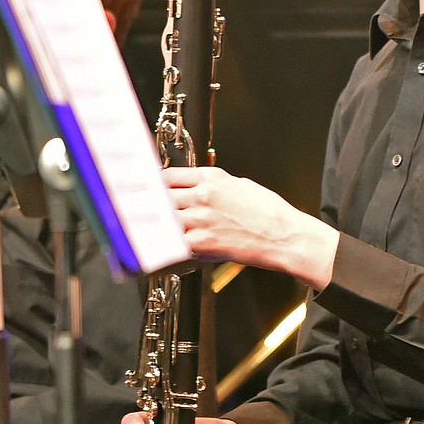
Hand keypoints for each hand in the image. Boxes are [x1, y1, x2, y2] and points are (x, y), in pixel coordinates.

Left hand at [164, 166, 337, 290]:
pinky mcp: (203, 242)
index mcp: (211, 178)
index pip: (168, 176)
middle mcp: (203, 195)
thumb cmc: (268, 212)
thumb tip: (195, 189)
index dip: (153, 184)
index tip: (147, 189)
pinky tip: (162, 248)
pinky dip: (166, 246)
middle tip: (140, 210)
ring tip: (147, 230)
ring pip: (163, 220)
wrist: (283, 235)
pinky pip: (173, 243)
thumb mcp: (239, 185)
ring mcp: (201, 218)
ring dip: (155, 225)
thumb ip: (213, 186)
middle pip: (160, 196)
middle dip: (150, 205)